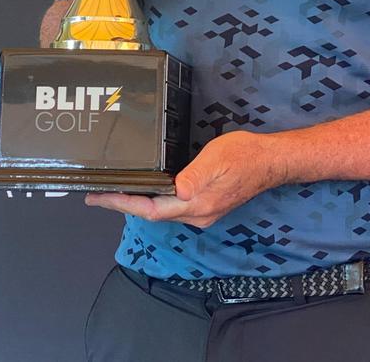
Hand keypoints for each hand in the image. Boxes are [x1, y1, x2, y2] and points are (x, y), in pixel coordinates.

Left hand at [85, 131, 285, 227]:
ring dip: (139, 203)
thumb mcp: (217, 158)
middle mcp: (197, 214)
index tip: (98, 198)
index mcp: (196, 205)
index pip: (150, 210)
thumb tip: (177, 190)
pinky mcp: (208, 204)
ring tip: (117, 192)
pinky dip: (155, 199)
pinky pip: (174, 206)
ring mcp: (203, 211)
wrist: (271, 161)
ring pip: (163, 211)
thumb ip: (195, 176)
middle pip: (153, 214)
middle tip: (99, 195)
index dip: (122, 204)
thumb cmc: (244, 156)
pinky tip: (151, 189)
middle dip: (124, 204)